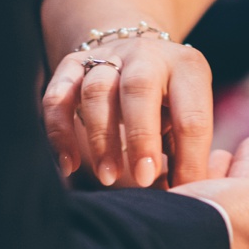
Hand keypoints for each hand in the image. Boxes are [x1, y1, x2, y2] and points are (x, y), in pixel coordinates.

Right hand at [42, 35, 214, 187]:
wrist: (137, 55)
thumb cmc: (169, 103)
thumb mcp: (188, 118)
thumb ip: (188, 154)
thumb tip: (188, 193)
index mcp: (188, 67)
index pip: (191, 114)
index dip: (187, 156)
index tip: (182, 190)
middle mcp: (147, 55)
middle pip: (139, 89)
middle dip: (141, 138)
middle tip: (142, 180)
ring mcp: (107, 56)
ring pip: (96, 90)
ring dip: (100, 137)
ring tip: (108, 177)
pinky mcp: (72, 65)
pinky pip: (57, 96)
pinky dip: (59, 132)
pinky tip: (68, 165)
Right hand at [169, 137, 248, 248]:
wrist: (165, 240)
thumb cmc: (234, 226)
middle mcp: (242, 231)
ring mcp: (207, 223)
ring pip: (224, 181)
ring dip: (229, 165)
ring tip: (224, 156)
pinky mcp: (175, 214)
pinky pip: (190, 185)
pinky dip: (195, 171)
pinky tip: (190, 164)